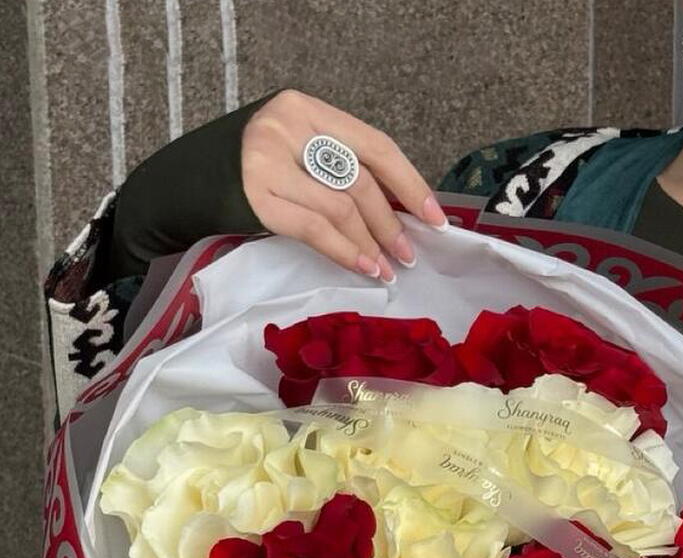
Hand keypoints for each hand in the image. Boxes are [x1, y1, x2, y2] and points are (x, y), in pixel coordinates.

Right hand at [241, 89, 448, 282]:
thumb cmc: (261, 170)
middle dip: (390, 224)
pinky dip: (344, 252)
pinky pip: (315, 230)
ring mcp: (268, 160)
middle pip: (359, 181)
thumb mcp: (303, 153)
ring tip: (385, 269)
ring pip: (340, 208)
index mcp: (308, 109)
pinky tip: (362, 267)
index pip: (374, 146)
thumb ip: (343, 170)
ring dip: (370, 244)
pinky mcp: (257, 197)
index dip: (410, 184)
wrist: (193, 183)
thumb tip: (403, 213)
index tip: (434, 218)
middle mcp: (288, 127)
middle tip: (408, 255)